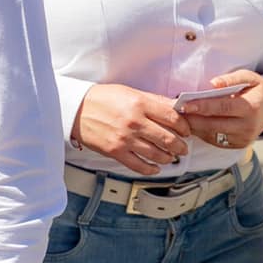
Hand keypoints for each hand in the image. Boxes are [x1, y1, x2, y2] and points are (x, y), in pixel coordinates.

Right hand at [73, 84, 192, 175]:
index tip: (186, 131)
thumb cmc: (102, 99)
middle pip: (168, 139)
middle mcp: (134, 122)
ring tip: (171, 157)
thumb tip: (175, 107)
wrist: (76, 109)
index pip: (173, 118)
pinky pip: (139, 165)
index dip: (184, 126)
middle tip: (183, 148)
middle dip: (180, 146)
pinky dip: (151, 169)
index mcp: (140, 104)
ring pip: (157, 154)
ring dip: (168, 158)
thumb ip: (154, 101)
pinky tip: (156, 168)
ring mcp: (125, 139)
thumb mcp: (130, 92)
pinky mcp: (115, 151)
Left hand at [174, 69, 262, 151]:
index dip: (201, 106)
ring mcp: (242, 139)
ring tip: (178, 116)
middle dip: (192, 118)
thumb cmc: (257, 90)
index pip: (222, 107)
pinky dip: (201, 132)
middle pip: (213, 124)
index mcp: (250, 108)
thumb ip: (231, 79)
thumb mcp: (249, 77)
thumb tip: (212, 84)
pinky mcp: (236, 146)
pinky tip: (191, 123)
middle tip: (174, 110)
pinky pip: (213, 140)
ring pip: (210, 134)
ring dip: (193, 126)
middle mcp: (247, 127)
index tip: (183, 104)